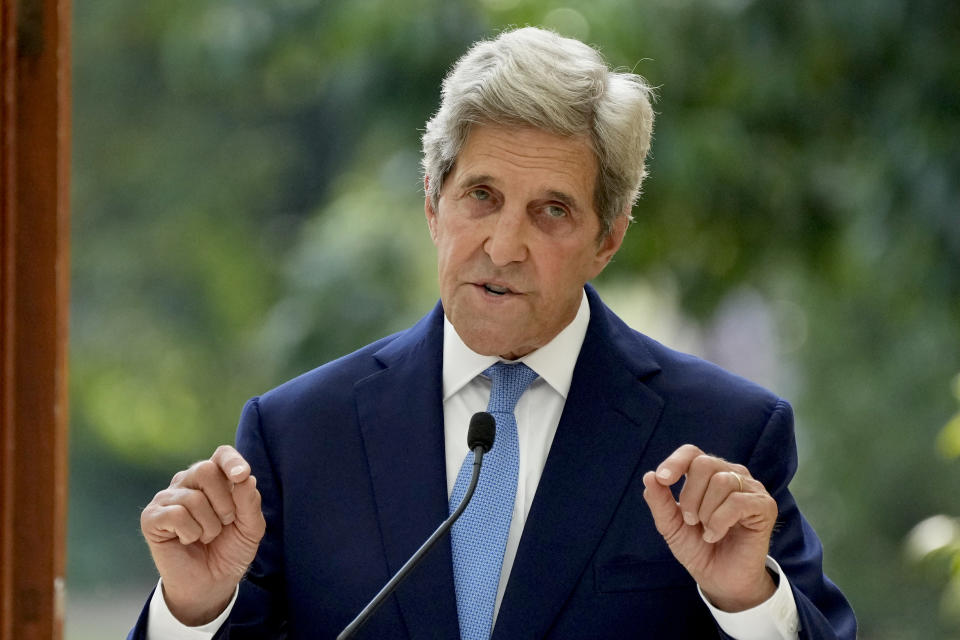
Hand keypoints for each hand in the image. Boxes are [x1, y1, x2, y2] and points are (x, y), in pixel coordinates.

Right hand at [141, 445, 265, 624]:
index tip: (241, 476)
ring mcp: (168, 498)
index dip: (232, 461)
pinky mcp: (151, 517)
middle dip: (224, 502)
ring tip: (207, 536)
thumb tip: (245, 478)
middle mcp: (189, 482)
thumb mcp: (250, 528)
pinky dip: (190, 533)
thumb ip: (250, 503)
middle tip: (225, 522)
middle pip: (206, 470)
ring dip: (209, 525)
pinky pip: (176, 514)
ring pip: (193, 498)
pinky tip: (187, 540)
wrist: (212, 584)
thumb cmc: (230, 551)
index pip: (222, 454)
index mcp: (215, 479)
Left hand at [642, 444, 777, 611]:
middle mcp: (730, 475)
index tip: (663, 479)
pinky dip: (720, 521)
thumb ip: (659, 501)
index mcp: (707, 475)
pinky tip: (716, 534)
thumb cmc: (697, 548)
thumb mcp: (671, 525)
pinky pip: (738, 501)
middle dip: (690, 495)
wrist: (719, 579)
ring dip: (706, 511)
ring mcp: (750, 489)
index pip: (692, 452)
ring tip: (706, 530)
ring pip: (722, 481)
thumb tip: (649, 476)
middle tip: (691, 520)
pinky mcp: (765, 506)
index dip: (675, 462)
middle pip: (704, 464)